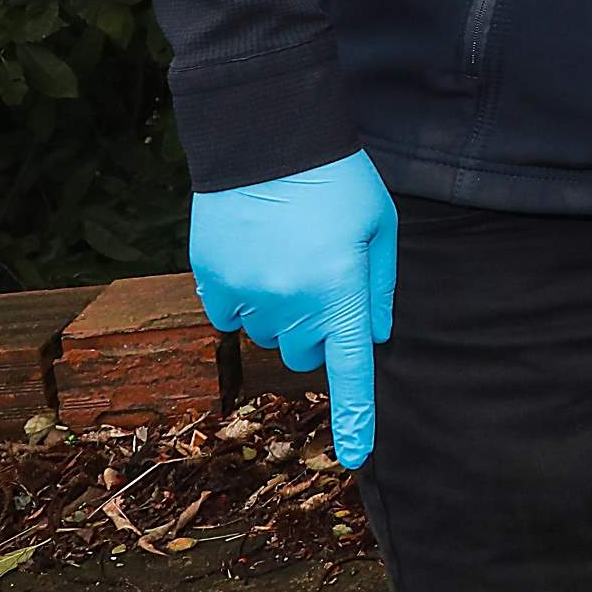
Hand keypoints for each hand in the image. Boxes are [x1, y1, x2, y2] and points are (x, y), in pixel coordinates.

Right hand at [190, 151, 397, 467]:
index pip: (349, 371)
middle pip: (306, 351)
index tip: (354, 457)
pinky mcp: (210, 282)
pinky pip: (230, 316)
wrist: (267, 135)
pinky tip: (255, 257)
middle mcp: (290, 304)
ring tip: (289, 254)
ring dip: (282, 312)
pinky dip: (244, 300)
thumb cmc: (337, 178)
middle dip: (319, 328)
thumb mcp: (380, 225)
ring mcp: (245, 296)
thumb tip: (371, 337)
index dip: (354, 418)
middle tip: (324, 275)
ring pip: (268, 335)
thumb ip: (379, 286)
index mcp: (340, 291)